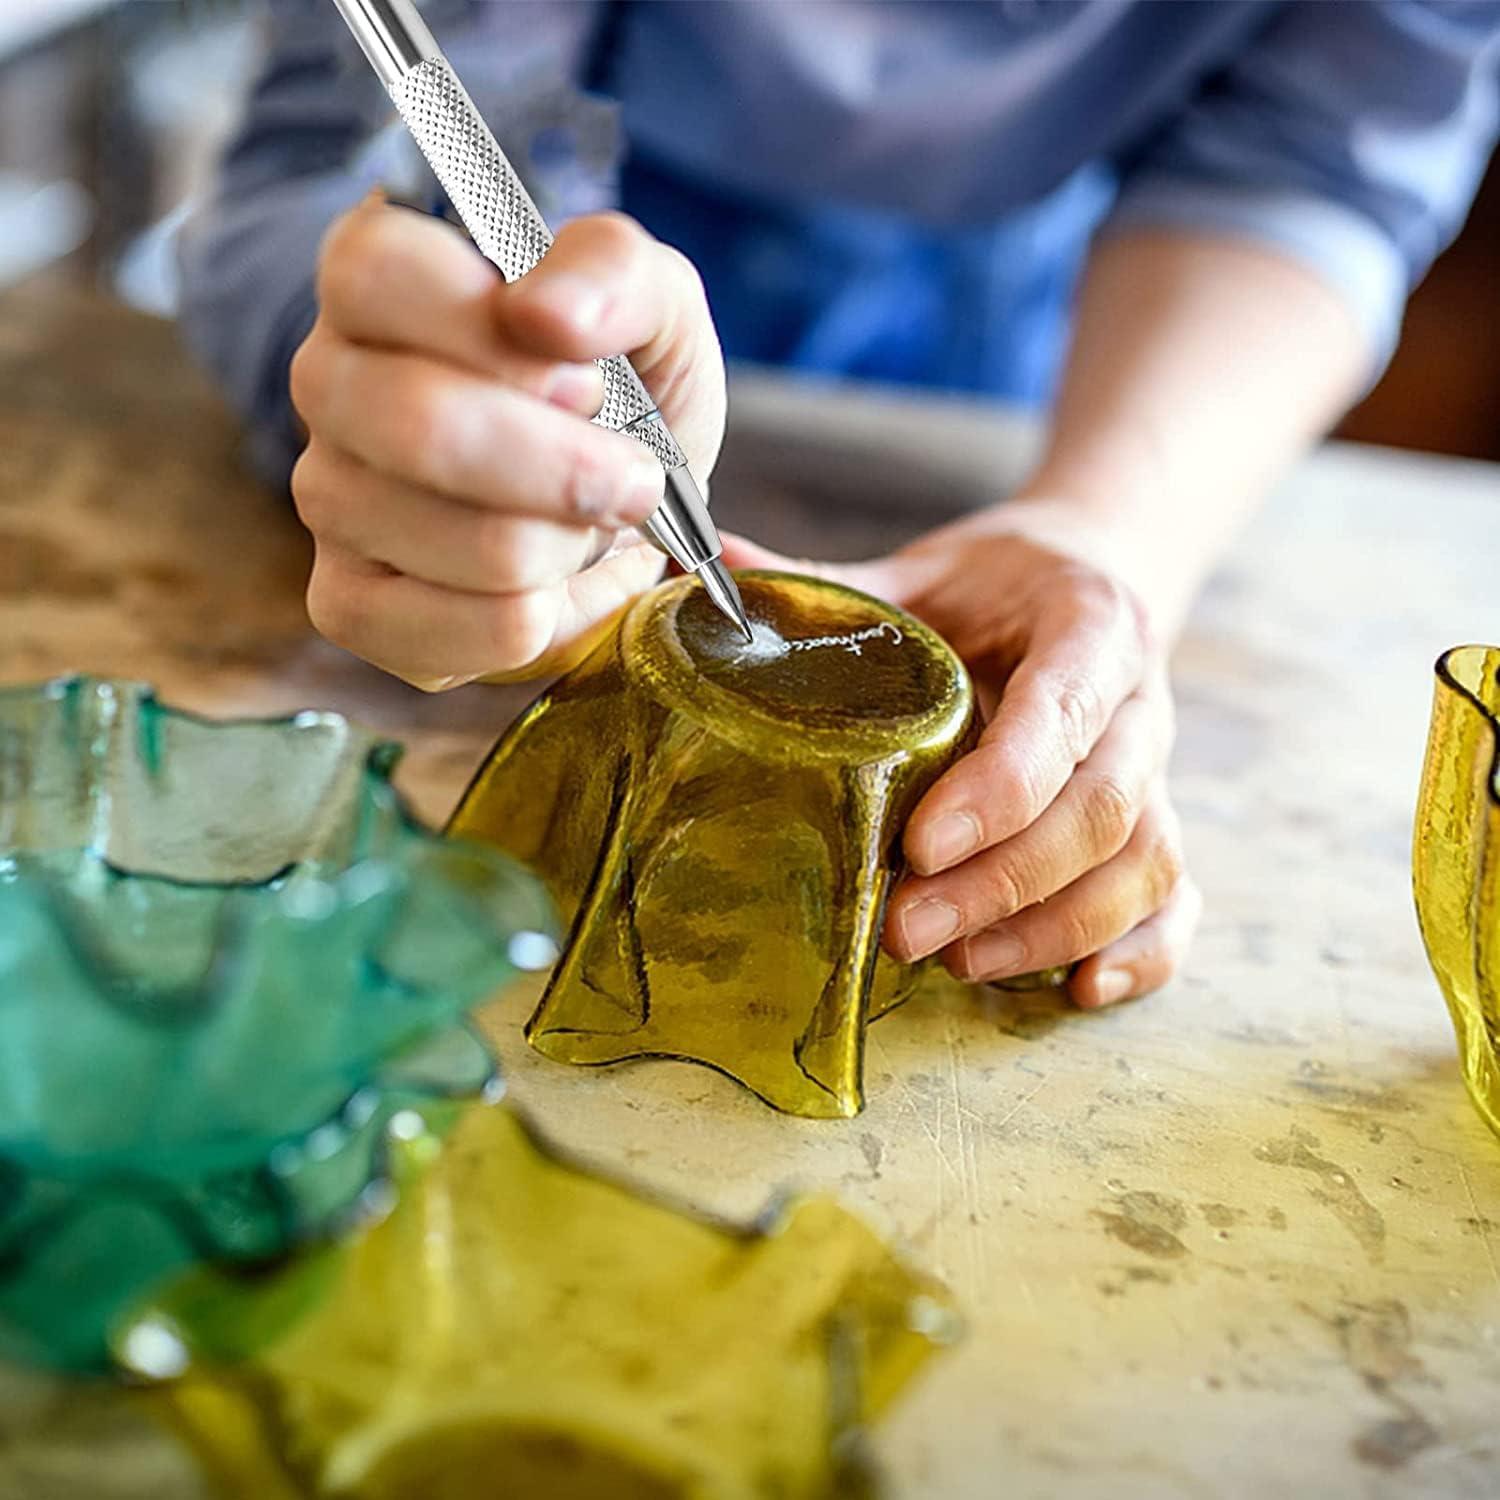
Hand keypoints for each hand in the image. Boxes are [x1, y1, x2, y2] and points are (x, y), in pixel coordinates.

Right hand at [288, 196, 726, 686]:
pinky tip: (566, 582)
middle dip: (569, 469)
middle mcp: (328, 386)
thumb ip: (612, 270)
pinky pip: (471, 634)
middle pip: (422, 427)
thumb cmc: (626, 390)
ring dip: (572, 545)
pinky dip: (559, 617)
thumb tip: (549, 316)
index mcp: (376, 282)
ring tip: (588, 525)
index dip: (500, 341)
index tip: (585, 381)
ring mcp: (329, 502)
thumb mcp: (652, 303)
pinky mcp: (352, 606)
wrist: (633, 503)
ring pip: (473, 546)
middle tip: (632, 477)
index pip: (379, 276)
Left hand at [725, 500, 1200, 1008]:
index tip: (920, 845)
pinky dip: (1145, 951)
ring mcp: (1159, 770)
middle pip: (1103, 810)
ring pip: (1143, 863)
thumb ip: (833, 586)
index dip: (1001, 788)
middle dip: (1006, 883)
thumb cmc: (997, 583)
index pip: (1062, 714)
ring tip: (958, 963)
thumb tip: (709, 572)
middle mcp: (1139, 705)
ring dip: (1056, 929)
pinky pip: (1177, 896)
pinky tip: (1080, 991)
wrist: (1096, 572)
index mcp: (1089, 626)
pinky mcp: (1161, 820)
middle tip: (906, 931)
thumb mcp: (924, 573)